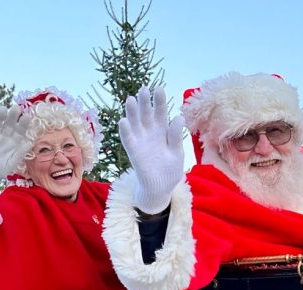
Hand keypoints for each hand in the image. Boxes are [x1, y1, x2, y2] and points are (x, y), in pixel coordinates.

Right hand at [0, 105, 31, 194]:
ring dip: (0, 116)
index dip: (24, 123)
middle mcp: (6, 134)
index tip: (28, 116)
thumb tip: (30, 141)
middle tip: (16, 108)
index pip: (21, 129)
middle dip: (13, 115)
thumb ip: (21, 151)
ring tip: (3, 109)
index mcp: (16, 139)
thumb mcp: (14, 160)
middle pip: (10, 122)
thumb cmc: (5, 167)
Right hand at [119, 86, 184, 213]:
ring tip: (130, 99)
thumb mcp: (177, 153)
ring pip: (135, 123)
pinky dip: (126, 131)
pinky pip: (128, 140)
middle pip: (146, 114)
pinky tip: (124, 121)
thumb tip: (179, 118)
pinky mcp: (133, 152)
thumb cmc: (170, 169)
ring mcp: (140, 141)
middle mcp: (150, 133)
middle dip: (145, 102)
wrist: (161, 187)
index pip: (161, 113)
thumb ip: (176, 137)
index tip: (159, 88)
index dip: (160, 101)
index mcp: (163, 131)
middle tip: (143, 89)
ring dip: (132, 112)